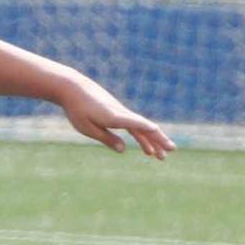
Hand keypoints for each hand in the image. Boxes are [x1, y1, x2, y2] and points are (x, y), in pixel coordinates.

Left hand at [59, 78, 174, 159]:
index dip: (145, 128)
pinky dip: (141, 137)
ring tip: (160, 155)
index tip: (157, 131)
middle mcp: (122, 114)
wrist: (74, 88)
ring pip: (141, 129)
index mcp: (113, 117)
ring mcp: (122, 113)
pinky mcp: (118, 113)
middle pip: (144, 127)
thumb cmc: (78, 110)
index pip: (133, 123)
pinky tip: (145, 147)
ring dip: (152, 142)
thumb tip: (123, 150)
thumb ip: (106, 139)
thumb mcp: (88, 128)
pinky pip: (134, 127)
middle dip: (158, 140)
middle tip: (170, 151)